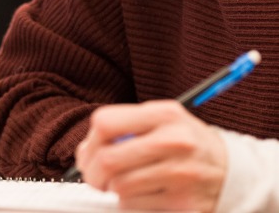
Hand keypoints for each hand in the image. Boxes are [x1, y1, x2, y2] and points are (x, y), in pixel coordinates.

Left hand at [75, 100, 226, 211]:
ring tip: (125, 182)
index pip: (105, 123)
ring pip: (120, 187)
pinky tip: (144, 194)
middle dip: (93, 172)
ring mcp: (180, 175)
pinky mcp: (184, 205)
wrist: (232, 170)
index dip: (90, 141)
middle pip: (108, 160)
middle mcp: (173, 142)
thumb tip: (85, 151)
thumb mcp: (161, 119)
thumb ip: (124, 126)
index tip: (90, 151)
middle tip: (95, 176)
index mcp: (163, 115)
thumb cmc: (187, 142)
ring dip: (114, 189)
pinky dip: (131, 203)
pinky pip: (136, 206)